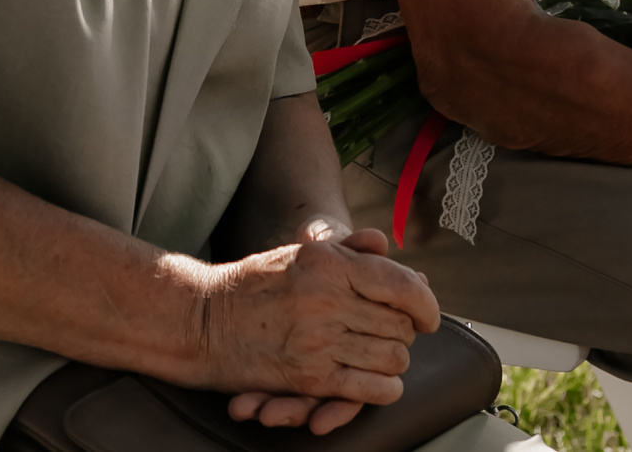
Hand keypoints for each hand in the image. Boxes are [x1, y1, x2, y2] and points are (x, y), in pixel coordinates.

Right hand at [193, 227, 437, 434]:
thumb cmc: (253, 284)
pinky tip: (378, 381)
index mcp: (330, 263)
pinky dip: (384, 389)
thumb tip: (384, 242)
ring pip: (392, 359)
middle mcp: (328, 299)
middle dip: (404, 332)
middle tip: (395, 333)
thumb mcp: (300, 254)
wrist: (203, 320)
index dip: (426, 302)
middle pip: (400, 325)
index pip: (401, 284)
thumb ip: (347, 248)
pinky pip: (371, 389)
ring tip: (383, 355)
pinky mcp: (310, 377)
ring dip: (394, 360)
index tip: (428, 314)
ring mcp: (319, 340)